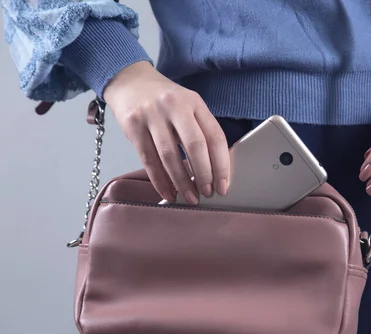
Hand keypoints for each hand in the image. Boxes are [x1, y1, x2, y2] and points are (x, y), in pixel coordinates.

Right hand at [104, 61, 229, 204]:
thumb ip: (201, 131)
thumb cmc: (164, 100)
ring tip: (189, 197)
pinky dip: (160, 181)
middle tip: (208, 193)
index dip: (222, 164)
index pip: (215, 136)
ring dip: (182, 182)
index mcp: (195, 102)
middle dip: (204, 175)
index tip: (223, 186)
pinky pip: (148, 160)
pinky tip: (168, 192)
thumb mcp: (188, 106)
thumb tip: (215, 170)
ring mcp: (152, 115)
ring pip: (170, 156)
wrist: (129, 80)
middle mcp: (174, 106)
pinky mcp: (133, 126)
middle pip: (195, 146)